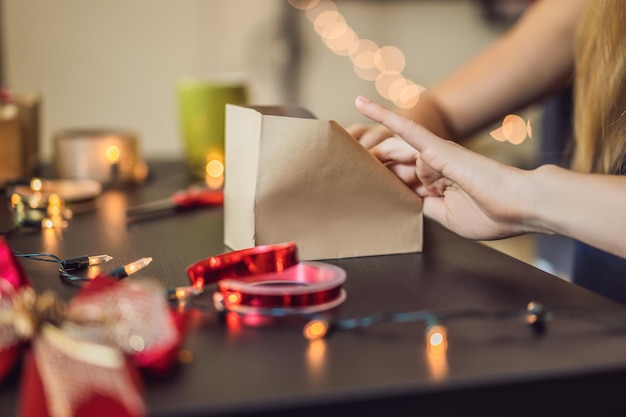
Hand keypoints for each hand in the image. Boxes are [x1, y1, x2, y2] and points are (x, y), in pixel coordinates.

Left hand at [354, 95, 531, 240]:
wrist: (520, 205)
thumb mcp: (450, 218)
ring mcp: (433, 155)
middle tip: (346, 171)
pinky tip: (361, 104)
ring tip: (347, 144)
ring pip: (392, 151)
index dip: (381, 185)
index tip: (361, 190)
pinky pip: (405, 128)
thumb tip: (409, 204)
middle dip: (370, 169)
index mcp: (436, 186)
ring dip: (371, 152)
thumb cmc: (494, 215)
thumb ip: (428, 209)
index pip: (400, 183)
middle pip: (391, 166)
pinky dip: (383, 115)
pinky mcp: (435, 146)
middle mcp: (432, 167)